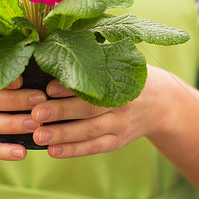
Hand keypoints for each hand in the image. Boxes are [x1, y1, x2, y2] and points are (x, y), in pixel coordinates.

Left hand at [28, 68, 167, 157]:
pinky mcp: (117, 141)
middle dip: (60, 112)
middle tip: (35, 115)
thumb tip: (59, 47)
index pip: (93, 85)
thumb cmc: (130, 74)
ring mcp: (120, 125)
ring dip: (62, 135)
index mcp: (121, 80)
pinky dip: (73, 150)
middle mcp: (122, 104)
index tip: (47, 88)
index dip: (70, 87)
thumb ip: (96, 57)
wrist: (162, 102)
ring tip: (38, 136)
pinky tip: (52, 151)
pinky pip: (93, 147)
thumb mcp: (120, 60)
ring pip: (89, 132)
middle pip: (88, 110)